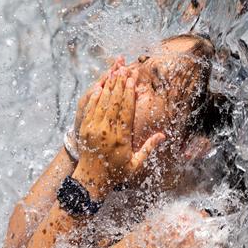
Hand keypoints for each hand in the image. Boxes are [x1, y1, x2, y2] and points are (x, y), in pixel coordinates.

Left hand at [74, 66, 164, 193]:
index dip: (129, 92)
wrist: (91, 179)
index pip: (126, 109)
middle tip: (125, 68)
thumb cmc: (116, 172)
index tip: (132, 79)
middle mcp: (107, 130)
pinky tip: (100, 85)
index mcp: (121, 137)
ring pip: (102, 101)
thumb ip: (149, 148)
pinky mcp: (84, 128)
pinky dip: (95, 96)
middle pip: (115, 101)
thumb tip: (163, 135)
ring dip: (109, 85)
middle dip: (120, 83)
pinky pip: (90, 108)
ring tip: (114, 72)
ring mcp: (94, 128)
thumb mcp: (136, 163)